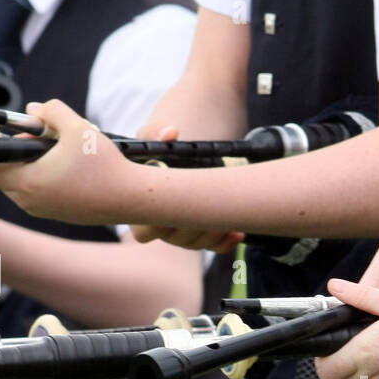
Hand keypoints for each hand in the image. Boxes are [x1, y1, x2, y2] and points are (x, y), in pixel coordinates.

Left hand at [0, 100, 133, 224]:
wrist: (132, 198)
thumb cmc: (105, 165)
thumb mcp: (77, 126)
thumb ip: (50, 110)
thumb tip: (33, 109)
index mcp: (28, 181)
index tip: (6, 138)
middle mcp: (31, 202)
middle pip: (5, 176)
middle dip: (16, 156)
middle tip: (42, 139)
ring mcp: (45, 212)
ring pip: (23, 186)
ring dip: (33, 168)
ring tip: (60, 154)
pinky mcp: (60, 216)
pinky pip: (41, 195)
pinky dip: (47, 181)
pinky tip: (71, 169)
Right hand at [128, 123, 242, 251]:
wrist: (184, 155)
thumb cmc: (162, 147)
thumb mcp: (153, 135)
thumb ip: (155, 133)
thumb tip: (170, 133)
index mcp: (141, 208)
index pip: (143, 232)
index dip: (158, 227)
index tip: (176, 210)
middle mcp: (160, 226)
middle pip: (175, 239)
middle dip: (194, 228)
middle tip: (211, 212)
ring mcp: (181, 234)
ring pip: (195, 243)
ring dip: (213, 233)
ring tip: (229, 218)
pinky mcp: (201, 235)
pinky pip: (213, 246)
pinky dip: (226, 242)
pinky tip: (238, 233)